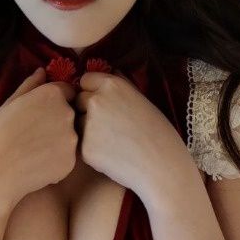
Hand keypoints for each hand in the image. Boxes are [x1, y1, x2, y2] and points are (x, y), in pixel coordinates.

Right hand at [0, 67, 78, 212]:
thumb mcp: (9, 104)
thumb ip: (30, 86)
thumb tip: (42, 71)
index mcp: (52, 94)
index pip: (66, 91)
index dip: (52, 101)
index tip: (38, 113)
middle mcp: (67, 113)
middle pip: (69, 113)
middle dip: (56, 121)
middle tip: (32, 134)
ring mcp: (71, 139)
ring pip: (69, 136)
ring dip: (57, 141)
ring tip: (33, 151)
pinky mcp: (71, 162)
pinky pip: (66, 157)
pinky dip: (56, 161)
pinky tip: (36, 164)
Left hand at [74, 69, 195, 206]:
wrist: (162, 165)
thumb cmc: (157, 132)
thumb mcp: (141, 99)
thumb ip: (119, 87)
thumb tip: (106, 74)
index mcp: (112, 85)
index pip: (86, 80)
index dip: (92, 91)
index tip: (102, 102)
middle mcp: (96, 101)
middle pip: (78, 100)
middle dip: (87, 110)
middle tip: (109, 124)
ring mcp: (88, 125)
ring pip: (78, 123)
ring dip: (87, 130)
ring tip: (113, 141)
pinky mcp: (85, 148)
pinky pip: (81, 144)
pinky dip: (91, 149)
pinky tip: (111, 155)